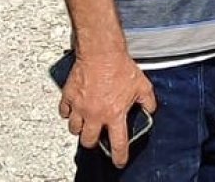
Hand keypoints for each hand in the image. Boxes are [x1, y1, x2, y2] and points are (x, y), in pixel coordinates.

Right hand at [58, 51, 156, 167]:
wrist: (102, 53)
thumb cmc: (121, 67)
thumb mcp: (143, 85)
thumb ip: (147, 101)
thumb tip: (150, 110)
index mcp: (114, 114)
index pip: (117, 143)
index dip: (119, 156)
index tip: (119, 161)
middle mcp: (95, 114)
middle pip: (89, 141)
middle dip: (93, 141)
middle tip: (98, 135)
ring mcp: (80, 107)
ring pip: (74, 129)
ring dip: (80, 128)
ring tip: (87, 122)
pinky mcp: (68, 97)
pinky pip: (64, 112)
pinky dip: (68, 113)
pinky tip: (75, 108)